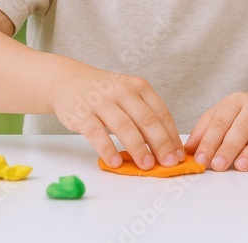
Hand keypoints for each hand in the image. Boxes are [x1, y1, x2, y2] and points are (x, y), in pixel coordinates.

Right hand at [51, 64, 183, 170]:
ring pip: (125, 127)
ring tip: (147, 166)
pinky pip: (97, 134)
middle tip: (169, 163)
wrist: (68, 81)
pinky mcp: (82, 114)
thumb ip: (145, 114)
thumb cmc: (105, 94)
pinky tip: (116, 162)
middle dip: (161, 144)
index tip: (179, 154)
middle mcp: (123, 91)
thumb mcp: (128, 95)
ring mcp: (101, 102)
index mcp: (139, 87)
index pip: (161, 113)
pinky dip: (108, 149)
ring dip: (138, 149)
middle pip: (147, 120)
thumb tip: (166, 145)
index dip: (172, 135)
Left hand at [184, 89, 247, 170]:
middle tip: (218, 165)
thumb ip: (205, 130)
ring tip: (241, 165)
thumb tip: (189, 150)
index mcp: (236, 101)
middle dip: (228, 147)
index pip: (220, 121)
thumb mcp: (223, 114)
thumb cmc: (246, 114)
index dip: (209, 141)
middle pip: (242, 127)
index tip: (200, 159)